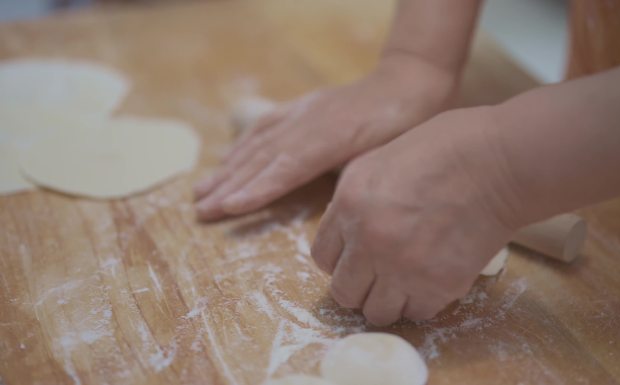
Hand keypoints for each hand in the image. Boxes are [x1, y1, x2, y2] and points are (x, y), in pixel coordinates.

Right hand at [194, 55, 455, 220]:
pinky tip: (226, 158)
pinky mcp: (302, 107)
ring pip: (257, 144)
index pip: (285, 170)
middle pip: (261, 159)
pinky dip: (242, 145)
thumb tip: (329, 211)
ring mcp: (301, 114)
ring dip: (227, 170)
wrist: (408, 83)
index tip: (226, 208)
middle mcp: (308, 125)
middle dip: (228, 186)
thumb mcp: (384, 158)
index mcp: (331, 140)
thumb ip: (351, 179)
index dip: (255, 190)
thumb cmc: (405, 128)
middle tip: (199, 210)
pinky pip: (265, 127)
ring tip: (200, 191)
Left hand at [311, 107, 525, 325]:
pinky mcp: (439, 285)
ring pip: (378, 312)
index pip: (323, 258)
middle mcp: (369, 241)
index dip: (340, 260)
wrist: (501, 162)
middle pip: (344, 293)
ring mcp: (403, 267)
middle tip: (379, 275)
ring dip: (388, 300)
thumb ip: (353, 201)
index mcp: (350, 204)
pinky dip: (422, 302)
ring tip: (406, 281)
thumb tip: (346, 232)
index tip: (357, 257)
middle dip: (359, 286)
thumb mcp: (378, 160)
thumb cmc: (445, 148)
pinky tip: (432, 279)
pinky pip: (417, 313)